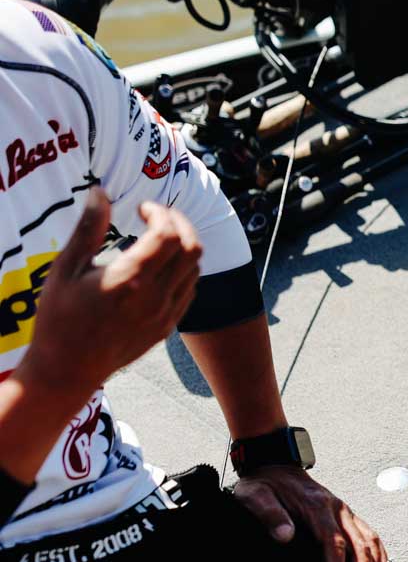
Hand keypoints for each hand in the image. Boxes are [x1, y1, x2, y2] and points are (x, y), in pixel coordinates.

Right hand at [17, 189, 202, 397]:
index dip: (161, 213)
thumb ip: (87, 229)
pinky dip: (184, 270)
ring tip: (160, 237)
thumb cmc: (59, 318)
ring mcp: (165, 315)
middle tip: (160, 215)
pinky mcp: (167, 327)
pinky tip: (162, 265)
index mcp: (129, 280)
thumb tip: (100, 193)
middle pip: (192, 249)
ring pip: (195, 270)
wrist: (68, 369)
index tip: (143, 207)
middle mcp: (155, 297)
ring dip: (185, 246)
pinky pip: (189, 291)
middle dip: (181, 224)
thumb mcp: (65, 269)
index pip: (168, 235)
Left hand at [232, 466, 390, 561]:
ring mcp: (345, 511)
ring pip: (370, 540)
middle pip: (359, 544)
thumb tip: (286, 536)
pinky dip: (380, 554)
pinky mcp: (347, 514)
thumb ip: (269, 515)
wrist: (275, 465)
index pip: (333, 541)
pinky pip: (370, 534)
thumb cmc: (262, 485)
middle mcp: (338, 508)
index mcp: (317, 506)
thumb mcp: (255, 496)